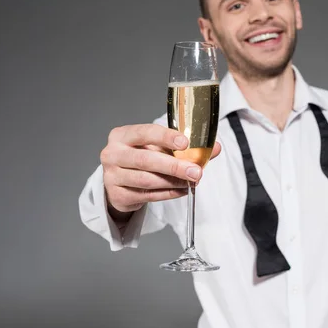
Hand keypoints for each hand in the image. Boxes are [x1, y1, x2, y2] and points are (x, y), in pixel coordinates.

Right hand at [100, 124, 221, 213]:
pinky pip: (148, 195)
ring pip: (147, 180)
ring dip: (173, 182)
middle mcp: (112, 154)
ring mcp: (112, 176)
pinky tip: (181, 190)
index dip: (165, 137)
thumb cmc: (141, 157)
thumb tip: (215, 148)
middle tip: (195, 171)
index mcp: (122, 135)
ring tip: (191, 181)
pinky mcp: (118, 195)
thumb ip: (185, 147)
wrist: (119, 181)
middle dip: (174, 166)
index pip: (145, 133)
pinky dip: (168, 194)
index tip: (185, 143)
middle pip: (145, 160)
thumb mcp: (158, 147)